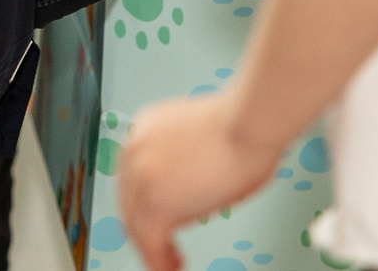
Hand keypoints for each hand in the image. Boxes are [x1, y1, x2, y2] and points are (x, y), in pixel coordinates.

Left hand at [113, 94, 282, 270]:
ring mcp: (142, 178)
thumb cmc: (242, 126)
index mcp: (144, 131)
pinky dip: (158, 260)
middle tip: (163, 246)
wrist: (247, 122)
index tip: (160, 216)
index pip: (134, 178)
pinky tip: (170, 266)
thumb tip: (194, 186)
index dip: (145, 203)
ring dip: (152, 248)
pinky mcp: (156, 205)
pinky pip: (150, 243)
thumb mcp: (199, 138)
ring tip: (171, 262)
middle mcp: (135, 151)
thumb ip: (183, 161)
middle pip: (130, 202)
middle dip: (145, 228)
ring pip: (137, 225)